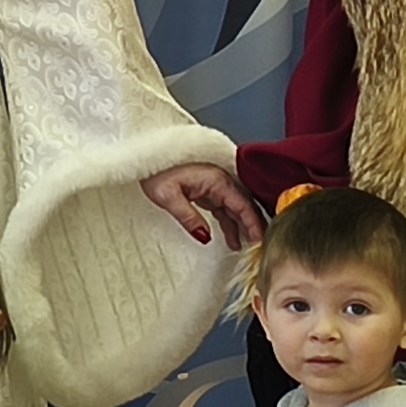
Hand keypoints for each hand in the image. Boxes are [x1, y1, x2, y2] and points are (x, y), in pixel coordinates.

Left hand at [141, 161, 265, 250]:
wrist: (144, 157)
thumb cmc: (155, 172)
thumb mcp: (168, 196)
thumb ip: (188, 217)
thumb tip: (205, 236)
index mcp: (216, 180)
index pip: (243, 204)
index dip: (254, 223)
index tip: (261, 240)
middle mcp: (220, 181)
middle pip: (245, 206)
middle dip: (254, 227)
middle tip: (260, 248)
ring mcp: (215, 185)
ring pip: (236, 208)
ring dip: (242, 227)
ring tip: (245, 248)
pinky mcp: (207, 190)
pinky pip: (224, 208)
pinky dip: (230, 223)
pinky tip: (232, 238)